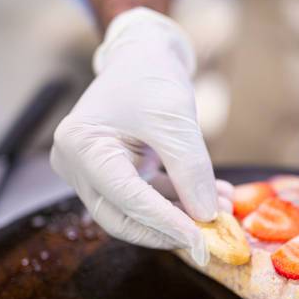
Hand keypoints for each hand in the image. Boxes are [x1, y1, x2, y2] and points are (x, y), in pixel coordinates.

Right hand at [51, 8, 230, 265]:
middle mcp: (77, 164)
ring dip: (179, 216)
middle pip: (123, 216)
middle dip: (170, 229)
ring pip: (135, 212)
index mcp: (82, 146)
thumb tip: (207, 218)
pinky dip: (176, 201)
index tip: (201, 242)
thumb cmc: (152, 78)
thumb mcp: (175, 121)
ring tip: (222, 210)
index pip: (126, 199)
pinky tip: (211, 197)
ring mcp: (91, 171)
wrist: (143, 55)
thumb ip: (191, 171)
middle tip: (211, 234)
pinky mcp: (111, 174)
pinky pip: (143, 198)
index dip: (166, 224)